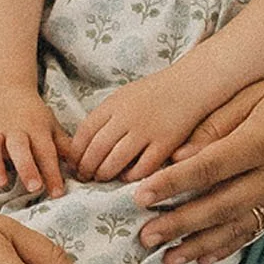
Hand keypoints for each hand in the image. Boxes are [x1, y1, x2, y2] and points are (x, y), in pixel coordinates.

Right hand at [0, 86, 68, 194]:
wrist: (4, 86)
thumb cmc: (31, 113)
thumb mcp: (51, 124)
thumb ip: (64, 146)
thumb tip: (80, 168)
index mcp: (36, 128)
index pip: (46, 152)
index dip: (52, 173)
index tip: (57, 193)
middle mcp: (13, 129)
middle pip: (19, 147)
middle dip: (26, 167)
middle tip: (33, 187)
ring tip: (1, 183)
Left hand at [65, 64, 210, 183]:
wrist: (190, 84)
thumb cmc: (155, 93)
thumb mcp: (123, 96)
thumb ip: (105, 116)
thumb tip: (84, 143)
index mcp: (112, 105)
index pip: (84, 133)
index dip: (75, 153)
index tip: (73, 164)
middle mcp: (126, 118)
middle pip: (96, 150)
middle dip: (86, 168)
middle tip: (85, 177)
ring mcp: (146, 131)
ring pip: (114, 161)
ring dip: (104, 174)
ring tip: (102, 178)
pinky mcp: (165, 143)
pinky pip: (143, 167)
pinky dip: (131, 176)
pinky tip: (127, 177)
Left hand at [132, 57, 263, 263]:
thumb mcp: (253, 92)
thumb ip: (215, 123)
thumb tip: (178, 155)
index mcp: (260, 142)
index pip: (209, 168)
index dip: (173, 184)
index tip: (140, 195)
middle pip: (219, 206)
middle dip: (179, 224)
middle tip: (144, 236)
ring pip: (235, 226)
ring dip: (200, 245)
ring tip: (168, 260)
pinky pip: (254, 229)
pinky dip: (229, 246)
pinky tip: (205, 258)